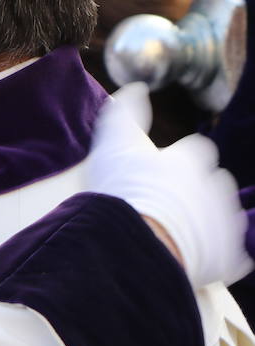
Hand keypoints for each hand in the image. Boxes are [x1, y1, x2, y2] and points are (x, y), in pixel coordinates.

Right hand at [86, 83, 251, 287]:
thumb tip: (136, 87)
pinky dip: (215, 255)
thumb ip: (125, 113)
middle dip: (194, 192)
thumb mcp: (114, 144)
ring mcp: (226, 222)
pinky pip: (229, 255)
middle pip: (212, 183)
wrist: (138, 244)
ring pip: (221, 217)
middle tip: (162, 205)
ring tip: (172, 234)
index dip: (177, 161)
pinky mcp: (230, 257)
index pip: (195, 150)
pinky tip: (189, 258)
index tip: (158, 173)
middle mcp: (218, 184)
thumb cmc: (124, 191)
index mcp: (193, 156)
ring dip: (204, 222)